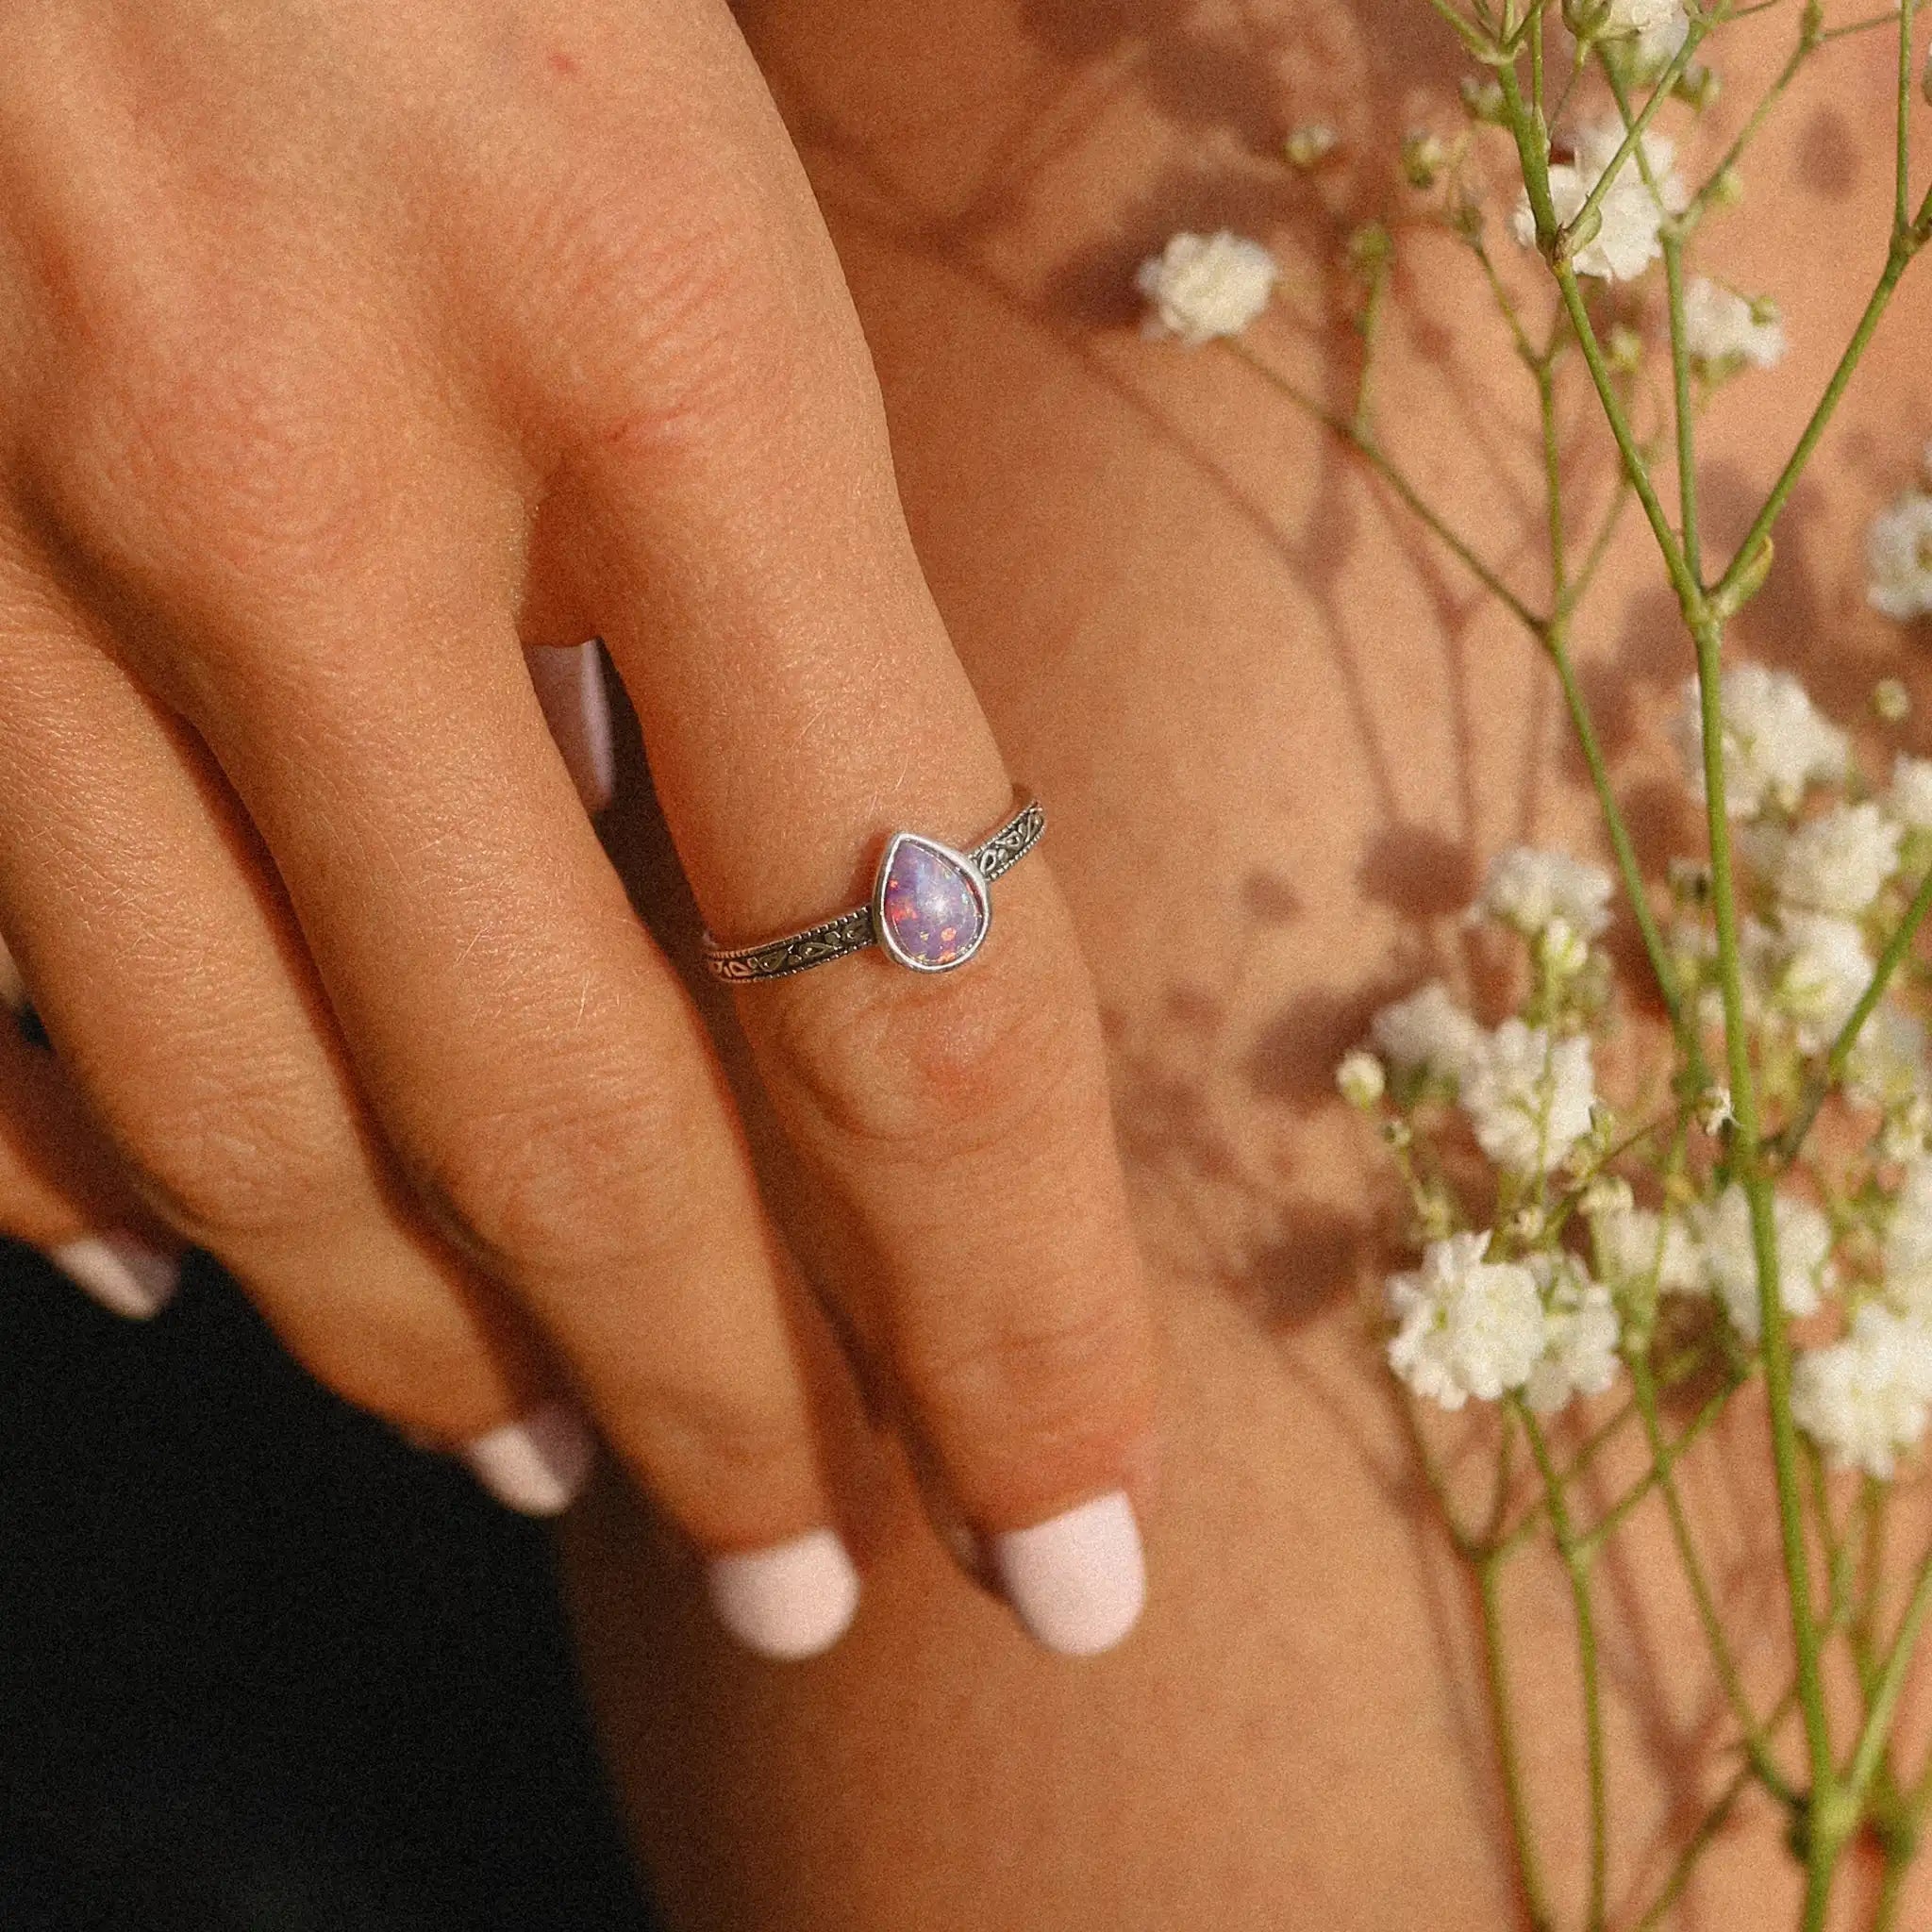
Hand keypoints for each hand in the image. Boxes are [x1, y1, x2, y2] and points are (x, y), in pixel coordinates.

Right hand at [0, 0, 1158, 1658]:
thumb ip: (754, 520)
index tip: (1070, 1534)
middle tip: (822, 1576)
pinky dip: (99, 1166)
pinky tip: (195, 1257)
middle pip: (588, 1121)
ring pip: (250, 1112)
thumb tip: (793, 892)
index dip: (1009, 1317)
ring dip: (435, 1338)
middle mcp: (291, 457)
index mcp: (632, 303)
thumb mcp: (667, 88)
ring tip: (569, 1464)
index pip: (908, 989)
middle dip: (735, 1406)